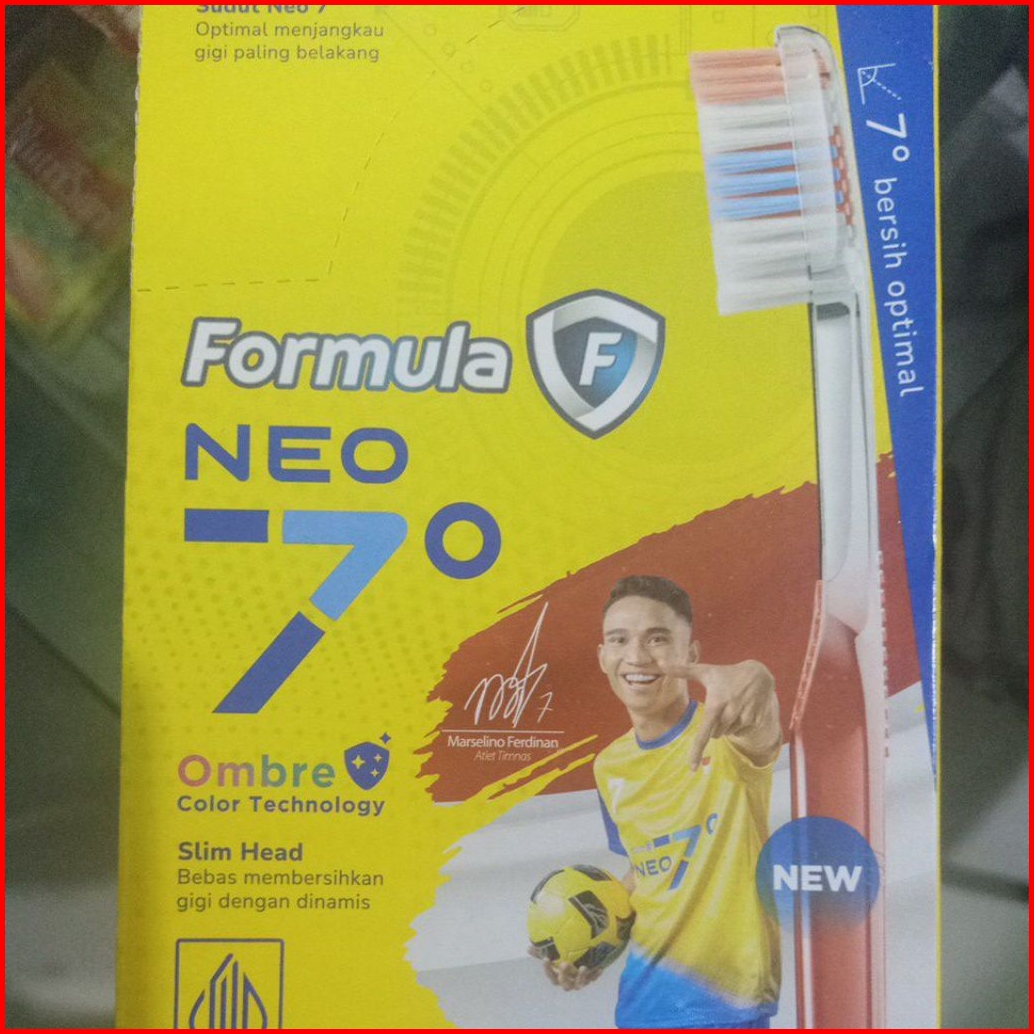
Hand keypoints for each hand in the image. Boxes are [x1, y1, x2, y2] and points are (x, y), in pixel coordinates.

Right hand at [527, 946, 602, 990]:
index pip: (551, 976)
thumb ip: (542, 952)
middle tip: (565, 964)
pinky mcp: (591, 978)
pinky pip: (594, 978)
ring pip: (580, 983)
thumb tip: (528, 947)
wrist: (582, 961)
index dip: (548, 970)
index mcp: (559, 977)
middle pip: (565, 984)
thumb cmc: (564, 958)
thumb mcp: (553, 955)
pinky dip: (596, 974)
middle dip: (564, 975)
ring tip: (583, 967)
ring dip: (581, 977)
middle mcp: (569, 982)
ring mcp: (580, 982)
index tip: (546, 958)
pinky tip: (600, 967)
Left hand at [663, 660, 779, 769]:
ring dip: (728, 724)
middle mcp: (730, 713)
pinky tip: (743, 709)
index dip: (697, 750)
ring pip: (728, 733)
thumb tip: (662, 664)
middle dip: (715, 724)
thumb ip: (683, 670)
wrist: (758, 675)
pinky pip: (741, 732)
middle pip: (715, 734)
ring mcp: (745, 718)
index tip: (692, 767)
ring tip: (733, 705)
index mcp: (716, 704)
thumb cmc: (726, 674)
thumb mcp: (706, 671)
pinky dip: (739, 724)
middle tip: (722, 706)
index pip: (704, 732)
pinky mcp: (756, 721)